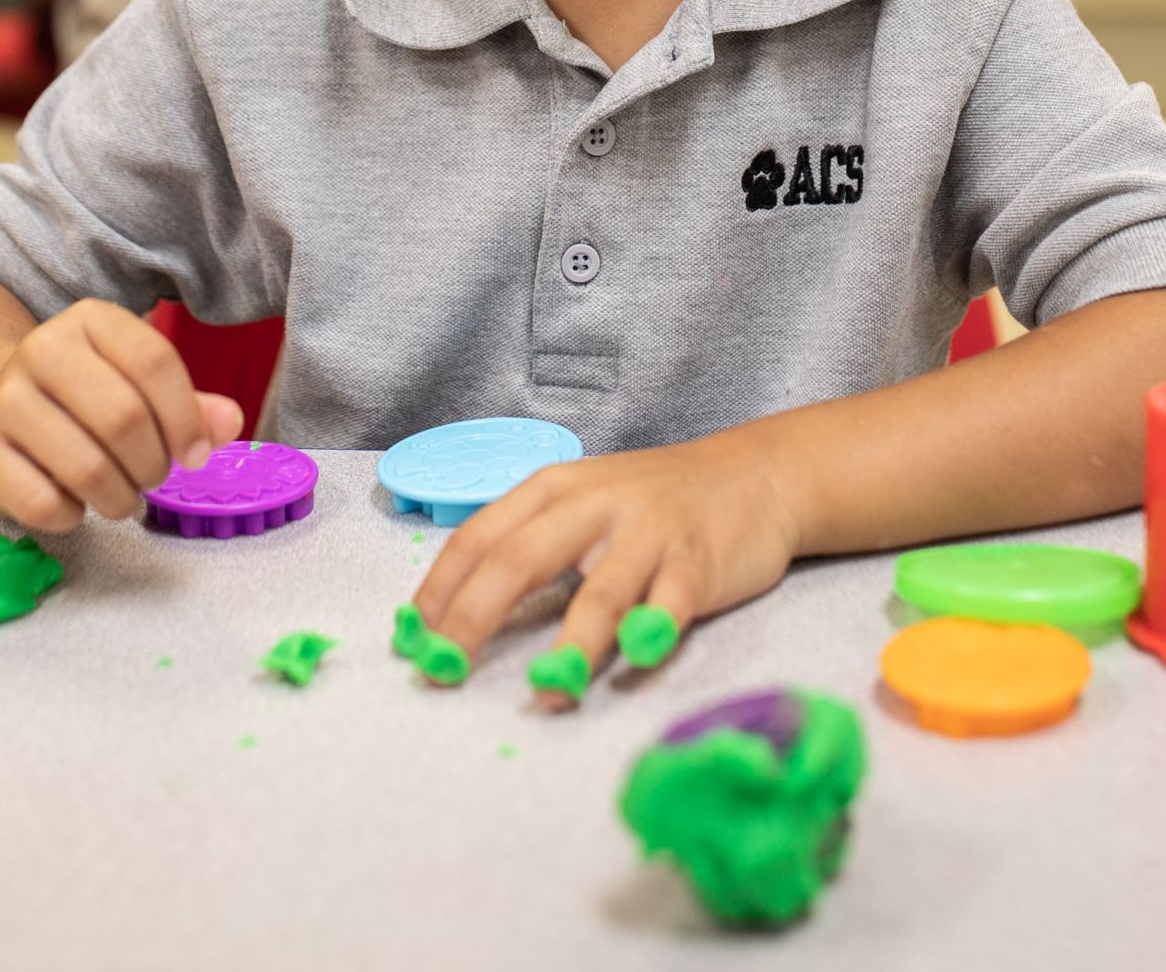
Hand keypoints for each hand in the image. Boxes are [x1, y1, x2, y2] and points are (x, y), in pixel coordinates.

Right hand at [0, 298, 243, 531]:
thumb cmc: (81, 400)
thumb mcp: (136, 387)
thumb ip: (187, 404)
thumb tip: (230, 422)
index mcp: (90, 321)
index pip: (153, 362)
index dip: (186, 418)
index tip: (197, 455)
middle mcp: (41, 349)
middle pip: (123, 417)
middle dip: (153, 464)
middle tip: (153, 477)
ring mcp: (3, 399)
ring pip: (86, 467)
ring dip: (120, 498)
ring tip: (122, 498)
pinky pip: (43, 503)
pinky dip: (73, 517)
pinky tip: (74, 504)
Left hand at [410, 433, 805, 694]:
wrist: (752, 476)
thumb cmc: (651, 503)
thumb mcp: (581, 503)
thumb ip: (529, 547)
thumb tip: (456, 614)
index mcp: (553, 489)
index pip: (479, 538)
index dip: (439, 592)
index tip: (412, 640)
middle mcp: (594, 505)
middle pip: (521, 559)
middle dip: (474, 619)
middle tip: (444, 670)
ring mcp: (649, 534)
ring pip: (602, 591)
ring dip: (571, 644)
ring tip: (545, 689)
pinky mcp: (698, 563)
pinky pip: (672, 603)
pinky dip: (653, 632)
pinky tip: (635, 658)